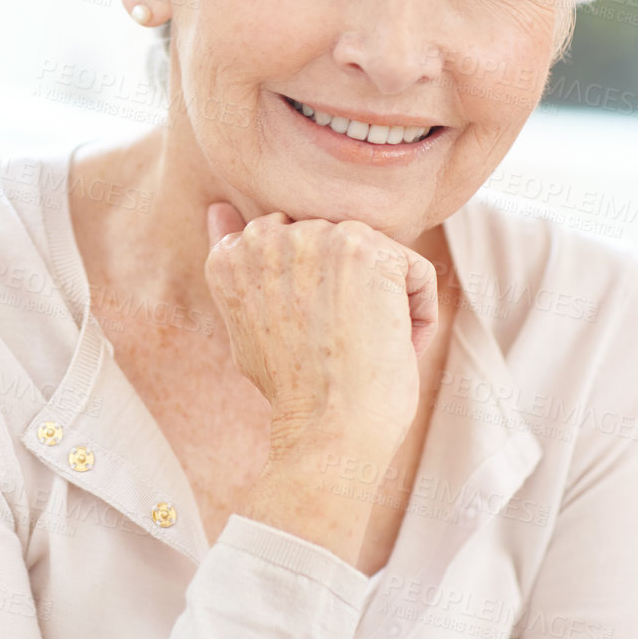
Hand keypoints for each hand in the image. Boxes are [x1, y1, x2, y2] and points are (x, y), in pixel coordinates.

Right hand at [203, 202, 438, 459]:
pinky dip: (418, 316)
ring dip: (382, 305)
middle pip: (337, 249)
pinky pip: (416, 273)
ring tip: (362, 347)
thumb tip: (218, 208)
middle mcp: (267, 237)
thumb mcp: (246, 320)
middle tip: (336, 347)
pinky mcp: (369, 250)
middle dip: (348, 295)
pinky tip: (391, 346)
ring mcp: (317, 239)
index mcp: (233, 254)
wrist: (328, 430)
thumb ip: (235, 261)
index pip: (296, 249)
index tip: (310, 340)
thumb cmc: (293, 389)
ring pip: (377, 260)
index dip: (313, 300)